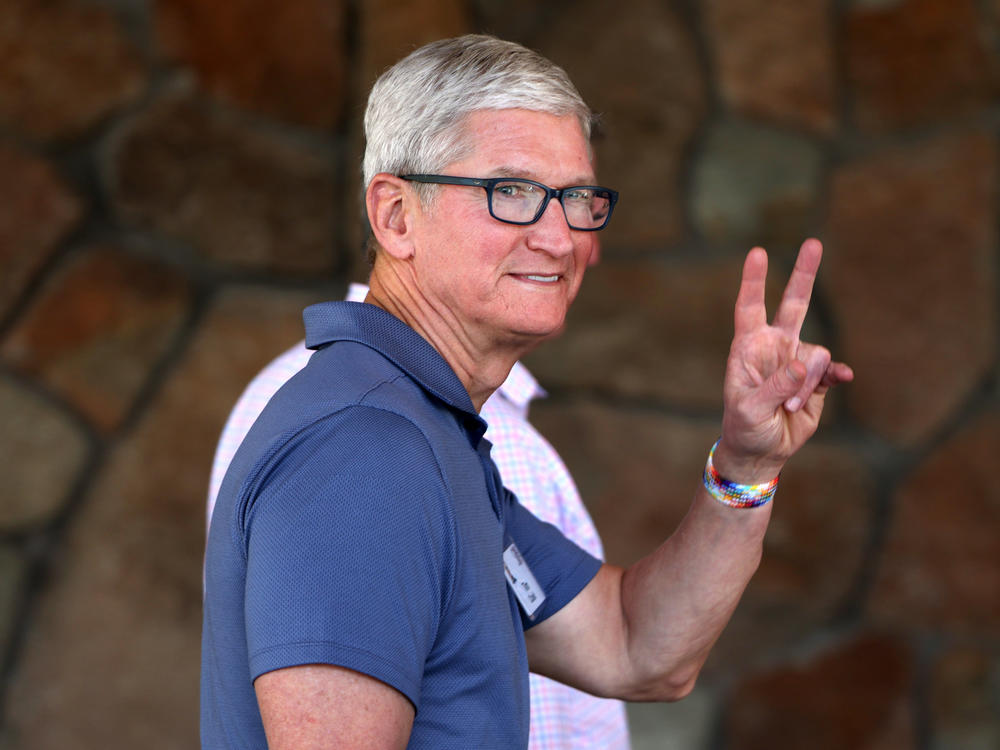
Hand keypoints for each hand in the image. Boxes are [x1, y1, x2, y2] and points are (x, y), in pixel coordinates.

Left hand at [716, 239, 852, 482]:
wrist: (761, 451)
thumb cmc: (745, 426)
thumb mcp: (751, 409)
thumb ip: (775, 387)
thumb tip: (803, 364)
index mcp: (748, 348)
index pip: (749, 308)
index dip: (754, 281)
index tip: (758, 253)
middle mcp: (774, 347)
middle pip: (793, 304)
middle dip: (805, 274)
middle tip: (813, 242)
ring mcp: (797, 361)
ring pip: (816, 355)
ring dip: (807, 385)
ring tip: (789, 408)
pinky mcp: (816, 379)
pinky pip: (832, 369)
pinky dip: (835, 376)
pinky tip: (844, 378)